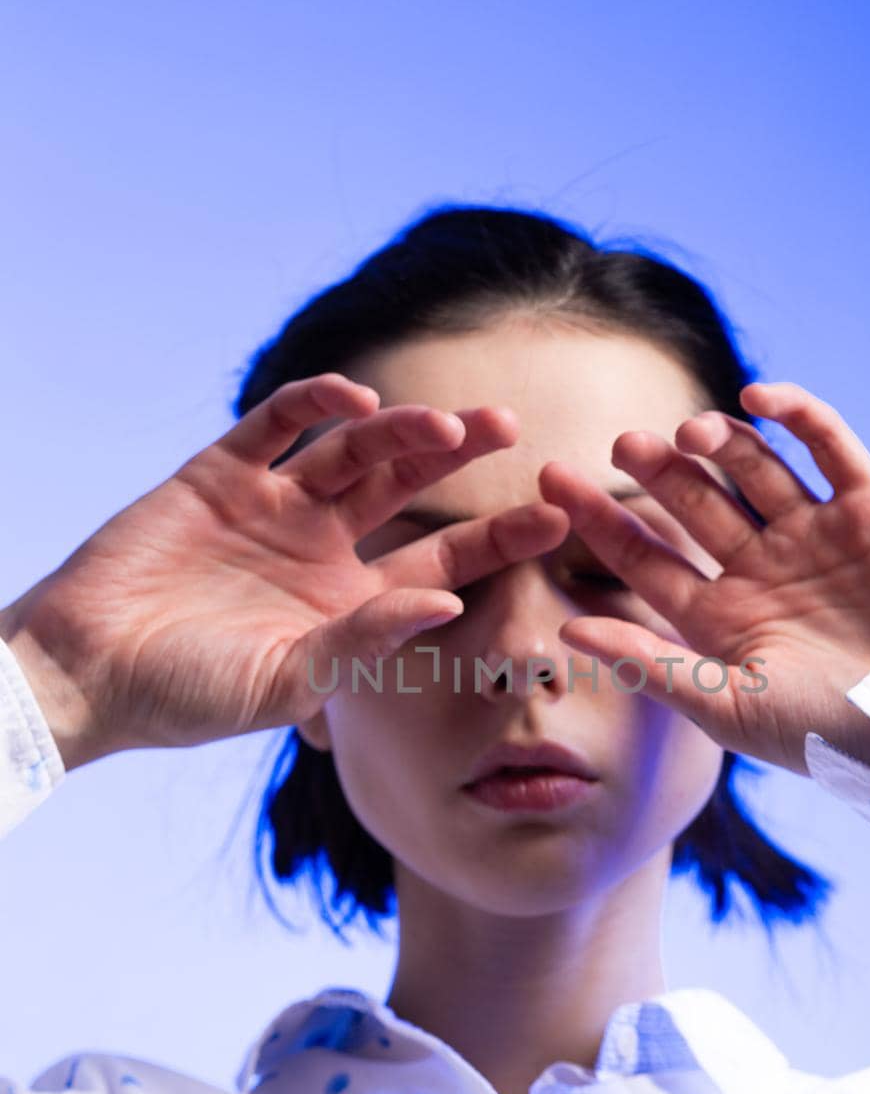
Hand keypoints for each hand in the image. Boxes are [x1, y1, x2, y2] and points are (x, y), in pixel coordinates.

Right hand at [0, 374, 569, 767]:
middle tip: (514, 427)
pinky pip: (276, 424)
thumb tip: (448, 607)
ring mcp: (274, 505)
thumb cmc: (188, 695)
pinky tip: (355, 399)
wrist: (87, 672)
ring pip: (353, 450)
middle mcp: (323, 548)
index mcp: (351, 605)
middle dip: (461, 457)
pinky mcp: (220, 473)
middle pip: (410, 489)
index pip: (443, 563)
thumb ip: (365, 641)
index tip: (558, 517)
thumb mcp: (287, 682)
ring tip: (446, 424)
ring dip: (400, 430)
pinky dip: (314, 404)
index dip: (499, 538)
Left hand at [538, 381, 869, 780]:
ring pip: (753, 466)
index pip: (644, 555)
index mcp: (718, 615)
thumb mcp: (726, 704)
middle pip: (693, 501)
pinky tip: (756, 400)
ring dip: (717, 441)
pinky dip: (797, 415)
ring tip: (687, 436)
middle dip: (656, 471)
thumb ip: (649, 663)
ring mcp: (813, 534)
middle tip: (623, 444)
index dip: (599, 519)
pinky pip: (830, 446)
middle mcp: (759, 567)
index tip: (550, 482)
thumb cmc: (824, 735)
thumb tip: (566, 628)